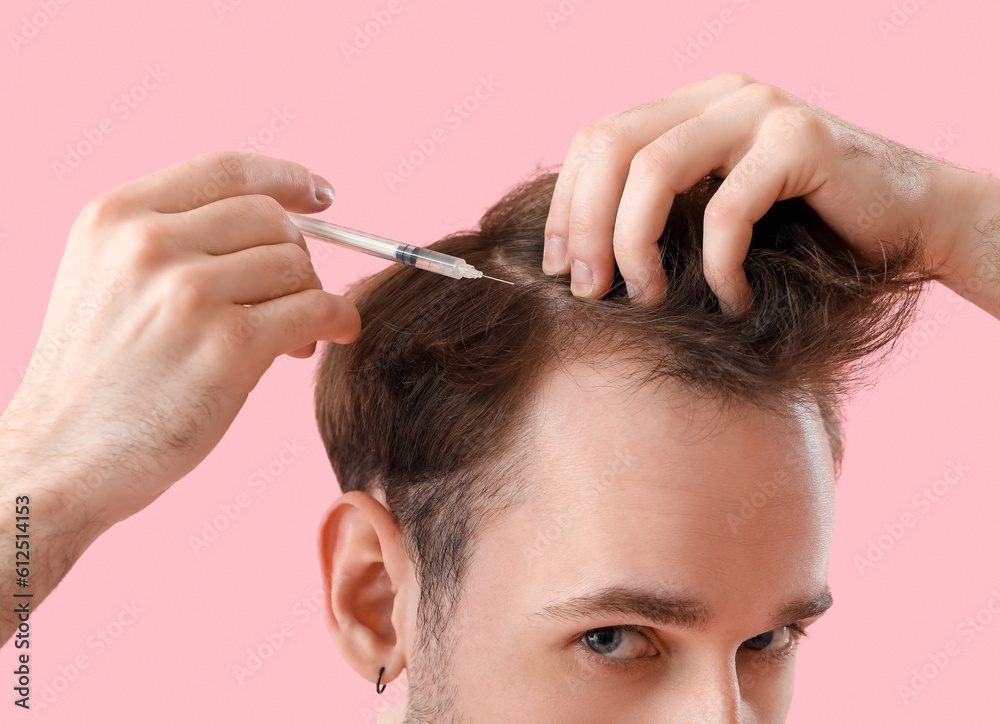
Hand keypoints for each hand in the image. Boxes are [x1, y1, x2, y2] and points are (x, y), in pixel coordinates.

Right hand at [1, 151, 360, 529]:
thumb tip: (277, 224)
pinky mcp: (227, 347)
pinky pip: (315, 309)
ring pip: (295, 266)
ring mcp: (189, 294)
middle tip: (293, 296)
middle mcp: (149, 245)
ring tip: (293, 335)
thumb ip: (173, 239)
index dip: (285, 177)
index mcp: (116, 216)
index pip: (227, 169)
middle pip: (270, 218)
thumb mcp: (106, 277)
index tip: (320, 193)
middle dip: (296, 256)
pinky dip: (337, 319)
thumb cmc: (95, 377)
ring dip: (311, 296)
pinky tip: (333, 334)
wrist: (60, 458)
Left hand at [542, 72, 978, 313]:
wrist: (913, 221)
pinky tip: (733, 300)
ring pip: (654, 170)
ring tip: (652, 299)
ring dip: (637, 246)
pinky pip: (728, 209)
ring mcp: (759, 111)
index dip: (564, 206)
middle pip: (611, 146)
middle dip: (586, 227)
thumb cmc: (804, 234)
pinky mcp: (801, 142)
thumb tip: (577, 264)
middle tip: (591, 293)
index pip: (596, 139)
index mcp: (687, 109)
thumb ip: (660, 215)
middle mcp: (717, 98)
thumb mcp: (714, 218)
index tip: (559, 271)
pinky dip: (717, 266)